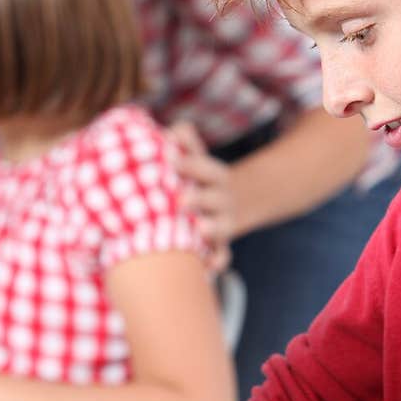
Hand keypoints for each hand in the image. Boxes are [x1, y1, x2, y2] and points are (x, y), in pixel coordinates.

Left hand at [168, 120, 233, 271]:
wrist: (232, 205)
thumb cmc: (198, 178)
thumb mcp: (196, 156)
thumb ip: (184, 141)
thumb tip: (169, 132)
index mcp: (215, 175)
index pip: (205, 167)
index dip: (190, 164)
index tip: (171, 162)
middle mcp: (222, 198)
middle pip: (214, 197)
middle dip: (199, 199)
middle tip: (180, 200)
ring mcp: (224, 223)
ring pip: (222, 227)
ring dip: (212, 229)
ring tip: (199, 230)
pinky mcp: (220, 245)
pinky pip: (223, 255)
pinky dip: (218, 261)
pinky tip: (207, 268)